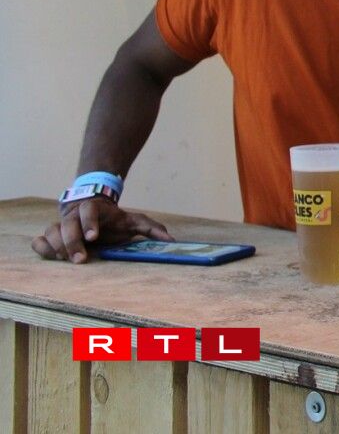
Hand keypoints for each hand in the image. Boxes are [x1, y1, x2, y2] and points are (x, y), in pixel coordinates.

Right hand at [32, 199, 171, 262]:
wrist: (94, 213)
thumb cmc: (115, 220)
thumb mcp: (134, 221)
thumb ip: (151, 228)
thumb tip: (170, 240)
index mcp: (95, 209)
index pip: (88, 209)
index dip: (88, 222)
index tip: (93, 237)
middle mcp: (75, 216)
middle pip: (66, 224)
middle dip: (72, 241)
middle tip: (81, 259)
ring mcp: (61, 226)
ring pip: (50, 231)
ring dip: (56, 246)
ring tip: (66, 260)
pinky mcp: (51, 237)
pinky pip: (39, 241)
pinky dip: (42, 248)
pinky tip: (52, 257)